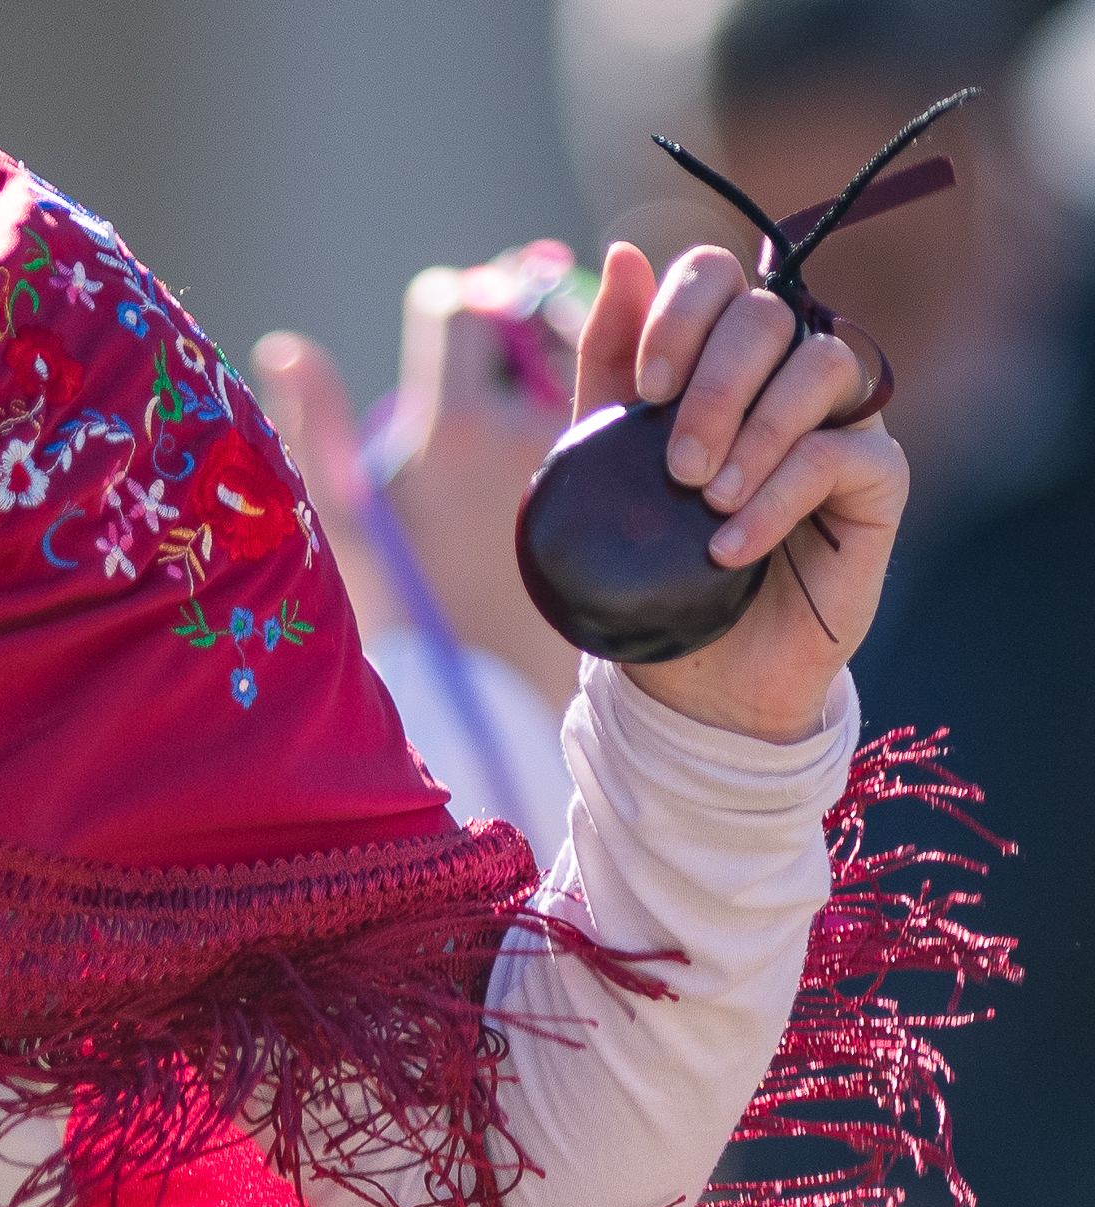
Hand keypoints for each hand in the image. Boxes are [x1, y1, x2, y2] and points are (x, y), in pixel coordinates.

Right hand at [253, 247, 585, 713]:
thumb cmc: (404, 618)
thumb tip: (285, 349)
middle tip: (515, 340)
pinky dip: (618, 401)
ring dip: (585, 349)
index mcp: (456, 429)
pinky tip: (594, 437)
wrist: (487, 699)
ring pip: (600, 357)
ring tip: (558, 383)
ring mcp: (590, 462)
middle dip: (530, 312)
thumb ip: (315, 424)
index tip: (448, 321)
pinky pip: (628, 413)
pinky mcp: (629, 494)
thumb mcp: (348, 518)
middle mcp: (532, 432)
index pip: (456, 308)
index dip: (448, 305)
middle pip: (544, 312)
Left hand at [577, 241, 907, 742]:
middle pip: (771, 314)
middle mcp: (788, 375)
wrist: (687, 674)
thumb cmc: (647, 563)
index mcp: (720, 357)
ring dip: (753, 432)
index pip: (720, 278)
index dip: (684, 313)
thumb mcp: (604, 463)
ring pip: (822, 366)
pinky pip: (843, 455)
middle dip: (714, 382)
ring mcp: (841, 422)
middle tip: (675, 465)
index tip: (646, 385)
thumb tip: (624, 255)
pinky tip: (729, 547)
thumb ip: (611, 365)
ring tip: (704, 501)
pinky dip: (776, 497)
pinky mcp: (878, 484)